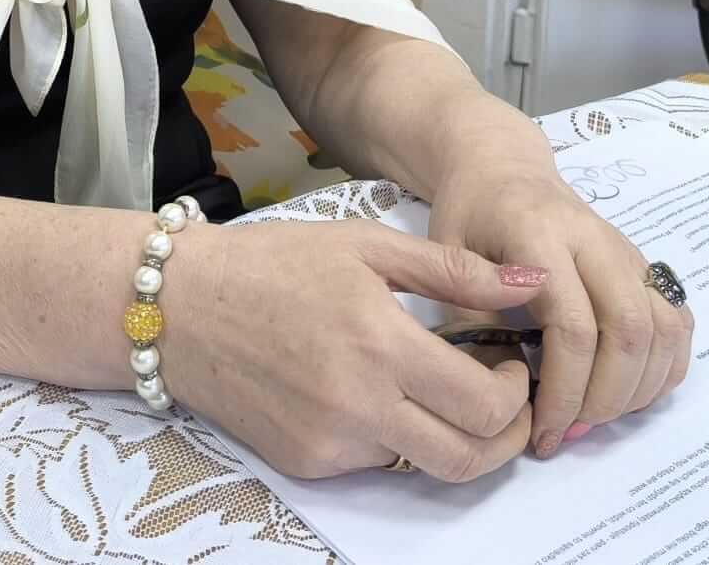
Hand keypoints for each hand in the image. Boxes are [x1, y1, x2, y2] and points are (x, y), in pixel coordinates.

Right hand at [166, 220, 546, 481]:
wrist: (176, 305)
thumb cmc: (271, 263)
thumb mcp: (365, 245)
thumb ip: (454, 270)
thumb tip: (531, 284)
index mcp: (378, 342)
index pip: (483, 403)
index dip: (516, 392)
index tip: (510, 363)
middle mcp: (356, 405)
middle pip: (467, 458)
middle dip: (505, 436)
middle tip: (503, 398)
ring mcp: (328, 443)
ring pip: (422, 463)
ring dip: (450, 435)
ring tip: (440, 389)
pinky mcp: (305, 463)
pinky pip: (374, 461)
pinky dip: (393, 434)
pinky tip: (376, 391)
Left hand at [428, 160, 693, 458]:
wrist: (501, 165)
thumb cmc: (469, 212)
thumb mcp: (446, 257)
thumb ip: (473, 323)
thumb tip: (500, 398)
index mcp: (539, 234)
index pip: (573, 326)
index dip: (564, 390)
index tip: (541, 430)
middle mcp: (594, 239)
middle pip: (629, 331)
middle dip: (605, 398)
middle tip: (570, 431)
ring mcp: (626, 250)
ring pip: (663, 329)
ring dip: (638, 389)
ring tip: (595, 418)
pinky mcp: (641, 263)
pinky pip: (676, 320)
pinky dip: (665, 367)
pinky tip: (629, 392)